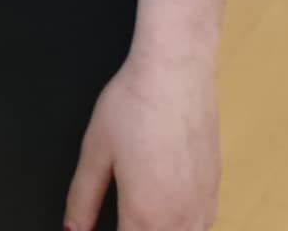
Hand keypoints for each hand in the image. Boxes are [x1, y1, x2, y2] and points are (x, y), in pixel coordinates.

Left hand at [65, 53, 220, 230]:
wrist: (175, 71)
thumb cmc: (134, 104)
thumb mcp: (96, 150)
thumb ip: (82, 198)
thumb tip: (72, 229)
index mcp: (145, 215)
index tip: (99, 228)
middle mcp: (179, 219)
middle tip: (123, 216)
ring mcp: (202, 206)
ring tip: (142, 215)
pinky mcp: (215, 189)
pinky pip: (203, 227)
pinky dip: (185, 227)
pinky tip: (169, 212)